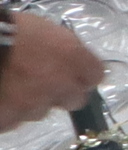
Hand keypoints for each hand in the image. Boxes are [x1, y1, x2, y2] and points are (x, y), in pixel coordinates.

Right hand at [0, 9, 103, 127]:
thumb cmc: (9, 30)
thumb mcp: (44, 28)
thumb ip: (65, 48)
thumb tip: (73, 59)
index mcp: (72, 57)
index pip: (95, 76)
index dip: (83, 76)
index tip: (74, 74)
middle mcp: (60, 85)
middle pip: (75, 99)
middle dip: (63, 93)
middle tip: (43, 83)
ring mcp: (34, 105)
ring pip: (41, 111)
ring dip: (32, 102)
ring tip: (13, 87)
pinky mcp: (10, 119)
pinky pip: (15, 120)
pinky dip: (9, 112)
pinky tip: (2, 97)